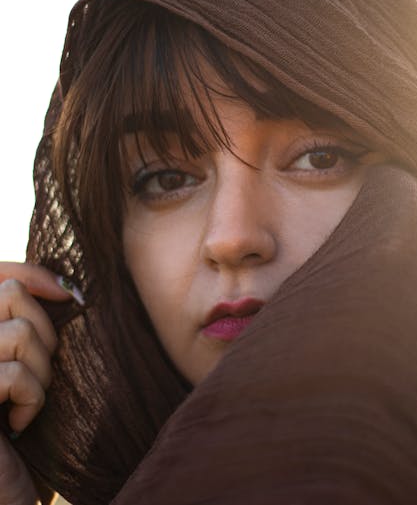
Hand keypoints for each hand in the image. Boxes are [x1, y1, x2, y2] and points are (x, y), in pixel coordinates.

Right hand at [0, 263, 71, 504]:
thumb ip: (30, 322)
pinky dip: (31, 399)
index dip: (31, 273)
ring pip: (18, 331)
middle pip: (9, 293)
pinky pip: (12, 373)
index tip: (70, 295)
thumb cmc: (24, 431)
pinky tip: (19, 425)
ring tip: (28, 401)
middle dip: (44, 332)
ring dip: (40, 371)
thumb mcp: (31, 367)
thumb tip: (67, 288)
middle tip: (41, 372)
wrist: (8, 493)